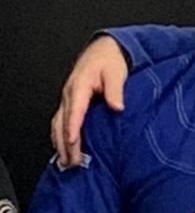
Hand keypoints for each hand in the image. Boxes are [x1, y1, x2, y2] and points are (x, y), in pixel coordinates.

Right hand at [51, 36, 127, 165]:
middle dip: (65, 143)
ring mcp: (68, 98)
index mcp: (80, 86)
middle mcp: (70, 93)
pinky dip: (60, 136)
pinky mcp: (71, 102)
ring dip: (60, 143)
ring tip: (66, 162)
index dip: (73, 128)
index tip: (73, 143)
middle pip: (63, 122)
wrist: (104, 49)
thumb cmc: (110, 61)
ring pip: (59, 124)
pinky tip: (64, 148)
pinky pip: (61, 121)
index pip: (75, 111)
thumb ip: (115, 90)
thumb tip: (117, 106)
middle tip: (72, 162)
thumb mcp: (116, 72)